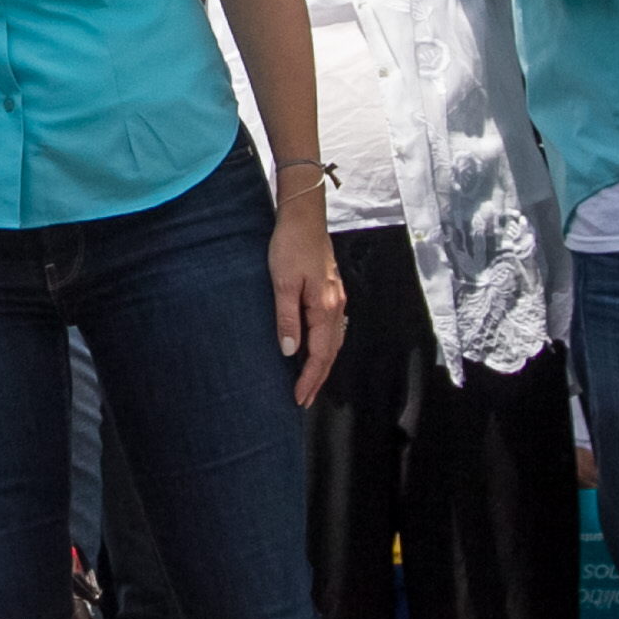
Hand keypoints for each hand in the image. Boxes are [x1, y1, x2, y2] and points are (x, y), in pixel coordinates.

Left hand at [271, 193, 344, 406]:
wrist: (304, 217)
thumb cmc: (290, 246)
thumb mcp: (282, 283)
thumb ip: (286, 318)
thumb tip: (290, 351)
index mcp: (325, 307)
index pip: (320, 354)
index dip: (310, 378)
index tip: (299, 398)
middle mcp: (336, 306)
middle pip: (331, 352)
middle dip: (318, 378)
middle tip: (304, 400)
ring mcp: (336, 298)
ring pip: (333, 341)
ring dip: (323, 364)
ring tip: (310, 382)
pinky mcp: (331, 291)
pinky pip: (332, 328)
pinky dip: (325, 346)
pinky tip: (316, 349)